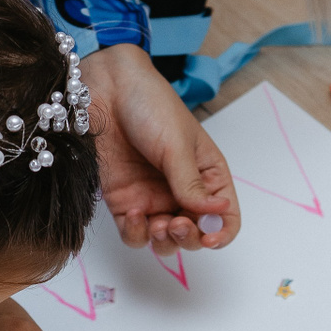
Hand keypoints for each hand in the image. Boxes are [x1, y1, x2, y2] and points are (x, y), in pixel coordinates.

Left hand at [80, 43, 239, 254]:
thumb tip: (216, 214)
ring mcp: (152, 198)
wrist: (106, 89)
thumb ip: (191, 184)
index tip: (209, 238)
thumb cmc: (150, 104)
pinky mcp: (123, 201)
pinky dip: (136, 234)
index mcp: (207, 174)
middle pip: (194, 234)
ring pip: (164, 240)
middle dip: (188, 238)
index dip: (221, 232)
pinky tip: (134, 216)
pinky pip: (134, 233)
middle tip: (177, 224)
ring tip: (159, 224)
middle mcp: (182, 191)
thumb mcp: (177, 144)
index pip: (224, 215)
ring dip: (164, 242)